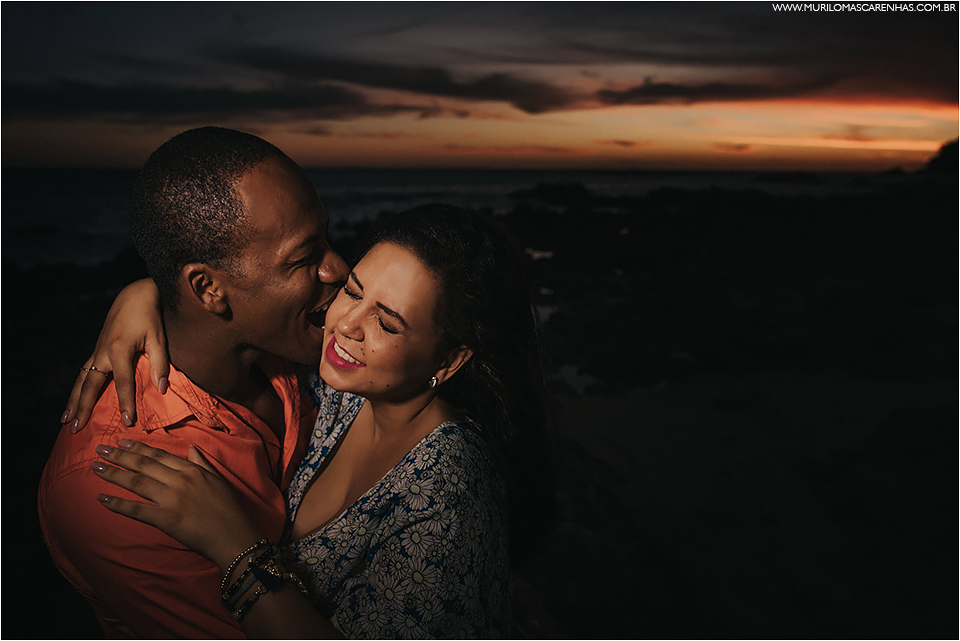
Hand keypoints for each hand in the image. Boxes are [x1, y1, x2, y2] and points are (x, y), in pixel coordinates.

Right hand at [62, 279, 169, 431]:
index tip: (127, 421)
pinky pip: (83, 373)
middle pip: (90, 385)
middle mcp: (103, 352)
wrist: (134, 296)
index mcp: (119, 349)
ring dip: (72, 401)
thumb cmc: (149, 317)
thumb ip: (160, 363)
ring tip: (66, 421)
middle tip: (77, 429)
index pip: (123, 382)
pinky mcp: (96, 350)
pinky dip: (76, 388)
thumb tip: (161, 388)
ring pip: (81, 380)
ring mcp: (97, 351)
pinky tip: (72, 401)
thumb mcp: (159, 337)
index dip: (125, 402)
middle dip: (83, 408)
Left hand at [91, 440, 261, 572]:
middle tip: (100, 449)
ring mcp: (171, 499)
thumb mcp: (218, 480)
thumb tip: (191, 448)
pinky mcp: (165, 519)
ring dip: (113, 474)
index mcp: (192, 470)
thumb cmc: (228, 509)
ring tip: (96, 467)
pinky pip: (136, 509)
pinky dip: (117, 504)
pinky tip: (101, 498)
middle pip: (144, 465)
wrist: (232, 536)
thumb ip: (202, 463)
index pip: (160, 455)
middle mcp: (179, 480)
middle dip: (120, 456)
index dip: (139, 448)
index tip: (123, 441)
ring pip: (136, 483)